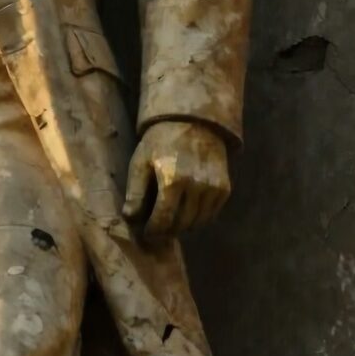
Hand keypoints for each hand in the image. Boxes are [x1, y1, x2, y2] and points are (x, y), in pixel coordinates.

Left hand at [121, 120, 230, 241]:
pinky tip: (187, 212)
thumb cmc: (161, 142)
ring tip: (171, 221)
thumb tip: (130, 218)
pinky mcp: (224, 188)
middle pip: (181, 224)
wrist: (194, 122)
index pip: (163, 220)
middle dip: (167, 231)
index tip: (147, 234)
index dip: (153, 231)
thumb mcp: (141, 162)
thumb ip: (135, 192)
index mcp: (173, 181)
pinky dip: (199, 218)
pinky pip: (211, 215)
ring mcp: (213, 189)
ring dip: (183, 227)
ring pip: (198, 223)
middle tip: (157, 230)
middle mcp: (197, 187)